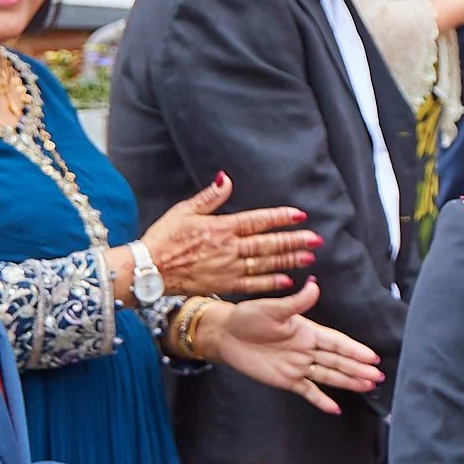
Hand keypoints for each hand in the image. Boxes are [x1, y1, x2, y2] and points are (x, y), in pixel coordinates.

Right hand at [142, 173, 317, 297]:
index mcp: (220, 228)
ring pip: (264, 264)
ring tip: (309, 257)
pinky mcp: (222, 285)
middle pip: (267, 243)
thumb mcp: (184, 210)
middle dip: (293, 241)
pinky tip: (287, 281)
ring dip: (288, 260)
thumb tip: (227, 178)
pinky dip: (270, 283)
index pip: (257, 220)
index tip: (300, 215)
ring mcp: (227, 269)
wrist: (147, 270)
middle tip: (315, 239)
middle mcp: (228, 249)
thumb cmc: (163, 238)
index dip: (280, 217)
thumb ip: (210, 196)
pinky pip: (252, 285)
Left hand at [212, 282, 384, 414]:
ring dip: (348, 382)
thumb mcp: (271, 308)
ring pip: (328, 375)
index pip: (336, 342)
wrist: (226, 335)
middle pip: (337, 361)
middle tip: (377, 377)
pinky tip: (335, 408)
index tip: (372, 357)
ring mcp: (297, 366)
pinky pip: (307, 391)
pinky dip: (321, 400)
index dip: (354, 350)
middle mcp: (306, 349)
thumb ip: (296, 302)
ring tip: (367, 386)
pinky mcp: (285, 380)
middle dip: (358, 369)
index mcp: (307, 331)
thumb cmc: (247, 317)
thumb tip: (314, 286)